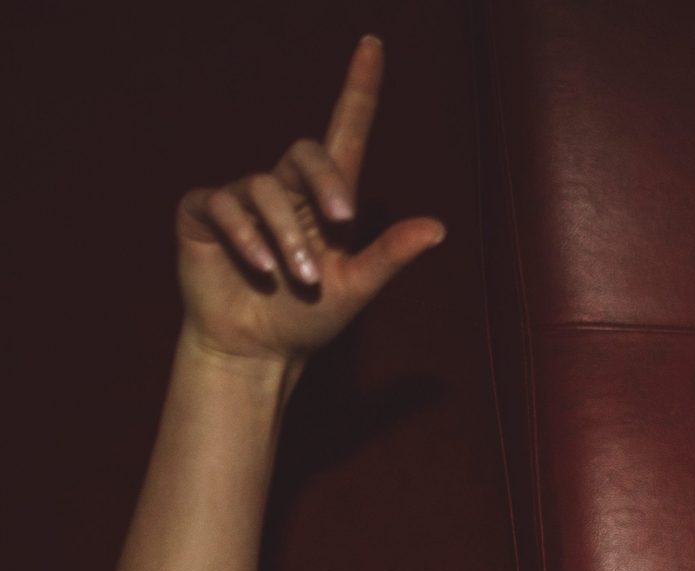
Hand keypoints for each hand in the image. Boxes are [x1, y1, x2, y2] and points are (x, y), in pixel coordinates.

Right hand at [174, 37, 443, 367]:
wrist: (258, 350)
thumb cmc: (309, 318)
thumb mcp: (356, 288)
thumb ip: (390, 256)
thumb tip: (438, 228)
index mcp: (327, 201)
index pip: (346, 132)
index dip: (359, 89)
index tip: (373, 44)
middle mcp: (286, 189)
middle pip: (306, 151)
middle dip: (327, 182)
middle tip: (344, 221)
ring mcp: (242, 198)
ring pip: (266, 188)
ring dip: (287, 236)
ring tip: (299, 277)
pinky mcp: (204, 213)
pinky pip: (223, 204)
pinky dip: (247, 235)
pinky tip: (262, 266)